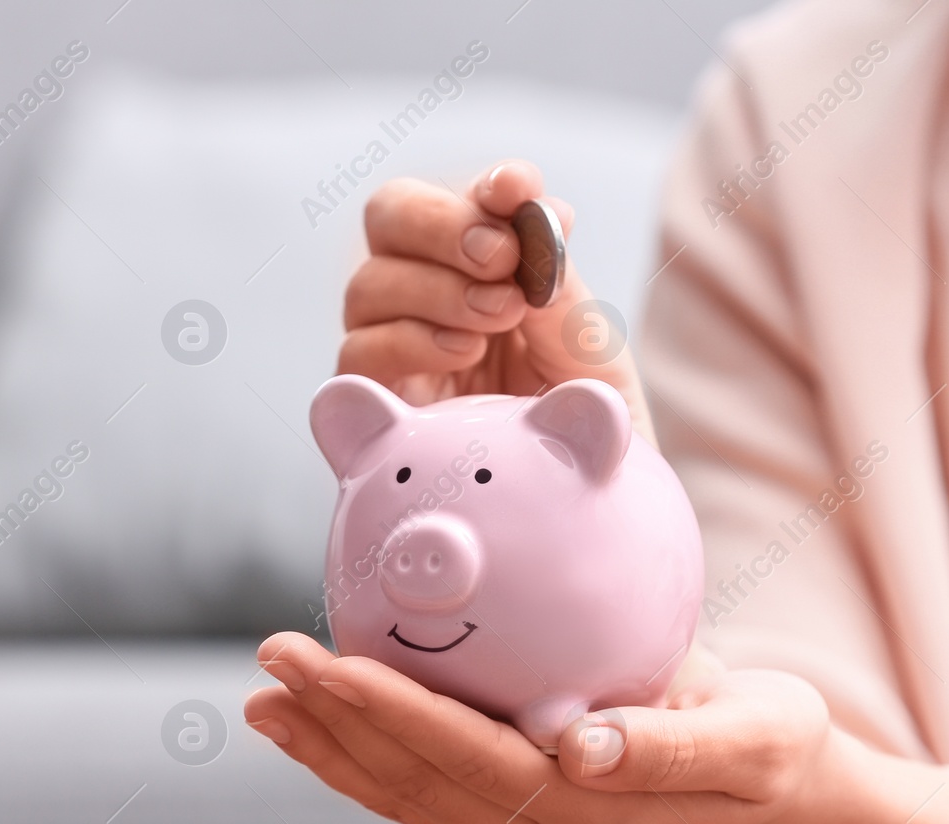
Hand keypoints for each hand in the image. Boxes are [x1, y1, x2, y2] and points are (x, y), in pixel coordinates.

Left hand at [243, 632, 832, 823]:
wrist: (788, 801)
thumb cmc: (778, 748)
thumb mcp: (756, 738)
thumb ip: (670, 746)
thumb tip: (579, 746)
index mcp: (592, 814)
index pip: (470, 760)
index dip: (393, 715)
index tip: (327, 663)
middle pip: (419, 783)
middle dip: (337, 722)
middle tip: (271, 659)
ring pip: (409, 799)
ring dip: (332, 749)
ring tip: (265, 700)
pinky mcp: (520, 823)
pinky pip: (427, 799)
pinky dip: (364, 765)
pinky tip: (322, 726)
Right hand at [342, 159, 656, 447]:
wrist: (582, 511)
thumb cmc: (590, 430)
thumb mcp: (591, 351)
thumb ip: (560, 285)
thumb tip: (542, 214)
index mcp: (487, 270)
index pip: (459, 200)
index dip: (480, 187)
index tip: (517, 189)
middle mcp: (430, 297)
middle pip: (388, 218)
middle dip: (441, 224)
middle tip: (502, 258)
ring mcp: (396, 349)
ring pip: (368, 283)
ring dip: (435, 288)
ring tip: (500, 318)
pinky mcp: (376, 408)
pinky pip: (358, 355)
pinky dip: (409, 341)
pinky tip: (465, 354)